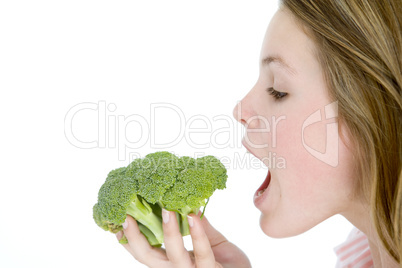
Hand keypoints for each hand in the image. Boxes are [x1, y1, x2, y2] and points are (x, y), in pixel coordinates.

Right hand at [116, 211, 250, 267]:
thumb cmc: (226, 262)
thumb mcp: (209, 241)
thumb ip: (197, 227)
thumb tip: (187, 202)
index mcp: (172, 262)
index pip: (145, 253)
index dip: (129, 241)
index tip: (116, 223)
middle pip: (148, 259)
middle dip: (135, 239)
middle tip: (127, 216)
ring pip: (172, 256)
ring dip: (168, 232)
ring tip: (166, 209)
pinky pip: (202, 254)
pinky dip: (197, 234)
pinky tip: (193, 216)